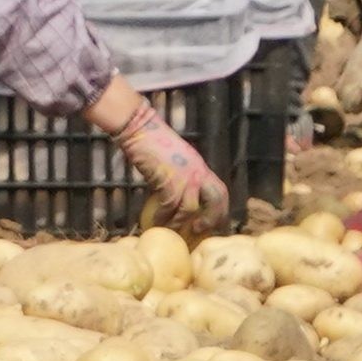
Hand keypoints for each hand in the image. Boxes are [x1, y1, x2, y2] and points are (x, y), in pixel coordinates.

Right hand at [104, 95, 232, 228]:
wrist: (141, 128)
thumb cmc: (154, 143)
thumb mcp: (175, 162)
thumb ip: (181, 177)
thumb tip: (177, 198)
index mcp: (200, 167)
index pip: (220, 191)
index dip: (219, 210)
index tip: (211, 224)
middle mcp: (198, 171)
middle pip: (216, 199)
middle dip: (211, 218)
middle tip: (198, 230)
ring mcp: (185, 175)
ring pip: (191, 208)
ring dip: (180, 223)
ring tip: (171, 232)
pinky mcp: (169, 178)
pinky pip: (169, 205)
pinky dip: (163, 216)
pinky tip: (156, 222)